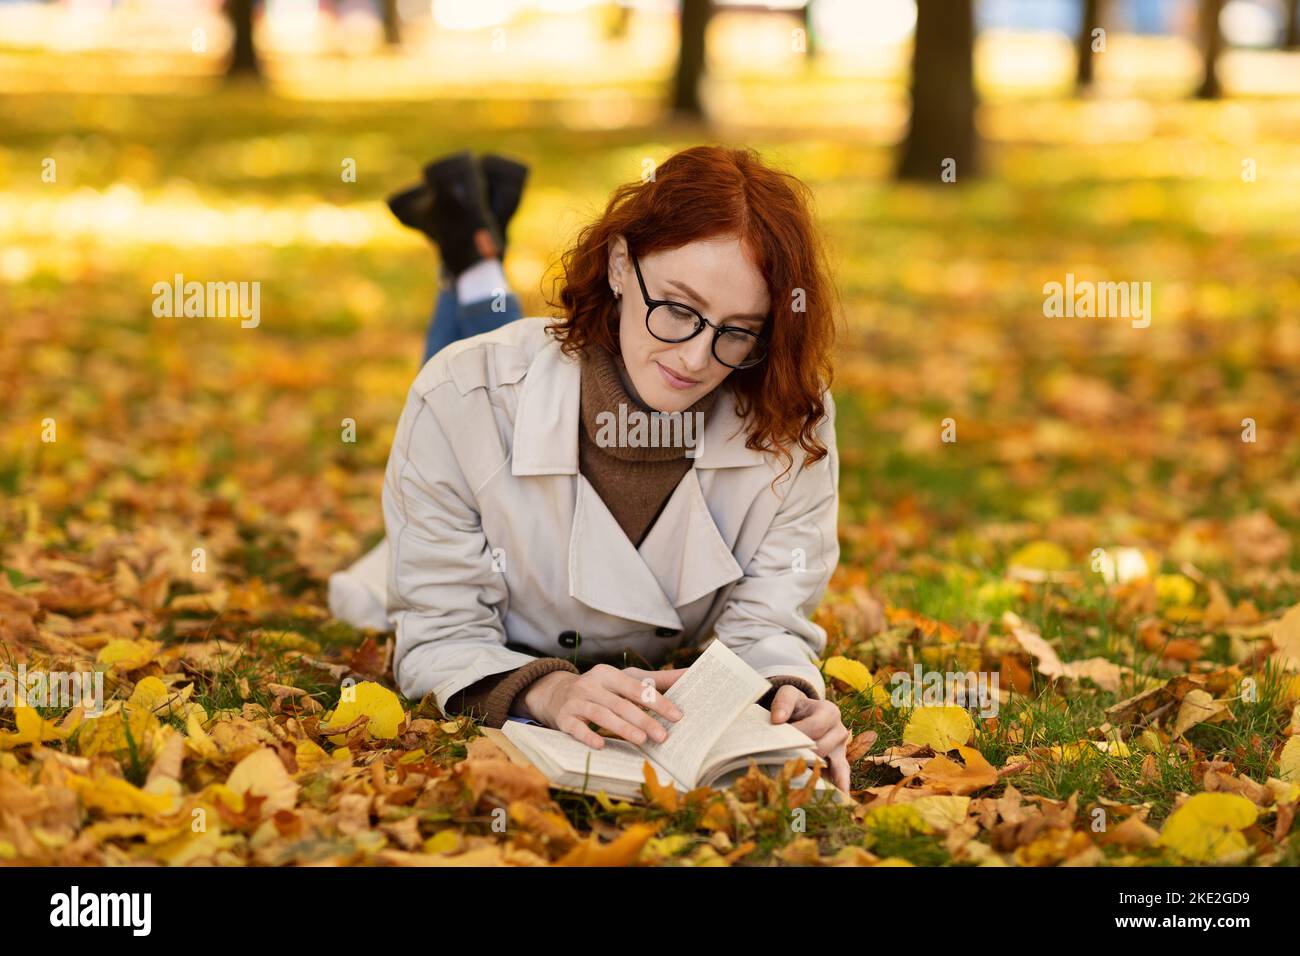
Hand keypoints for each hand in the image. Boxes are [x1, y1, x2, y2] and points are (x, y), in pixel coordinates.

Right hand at [519, 664, 685, 748]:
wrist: (555, 693)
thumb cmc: (601, 688)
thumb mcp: (625, 678)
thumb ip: (657, 679)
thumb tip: (690, 674)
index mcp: (609, 674)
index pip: (636, 688)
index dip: (657, 701)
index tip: (677, 716)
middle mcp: (591, 685)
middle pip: (620, 703)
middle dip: (643, 720)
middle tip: (663, 736)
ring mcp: (576, 701)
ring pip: (601, 715)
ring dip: (622, 728)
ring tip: (641, 741)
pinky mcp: (564, 718)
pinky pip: (577, 728)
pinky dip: (588, 736)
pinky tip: (601, 745)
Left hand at [769, 685, 850, 791]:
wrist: (807, 712)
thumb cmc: (797, 706)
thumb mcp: (789, 695)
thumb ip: (783, 702)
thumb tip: (778, 720)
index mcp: (829, 712)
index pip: (813, 728)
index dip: (797, 736)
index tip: (778, 743)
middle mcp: (840, 730)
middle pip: (822, 749)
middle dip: (802, 757)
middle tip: (783, 766)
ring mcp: (842, 749)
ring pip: (834, 766)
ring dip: (818, 775)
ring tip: (806, 791)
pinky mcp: (840, 762)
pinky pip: (842, 775)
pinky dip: (840, 786)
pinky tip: (838, 798)